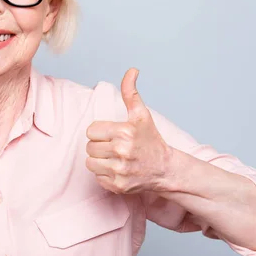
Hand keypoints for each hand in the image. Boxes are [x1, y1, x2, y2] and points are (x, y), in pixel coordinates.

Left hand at [85, 68, 173, 193]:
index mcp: (124, 132)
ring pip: (90, 162)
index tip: (114, 135)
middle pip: (90, 147)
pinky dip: (104, 174)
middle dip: (100, 146)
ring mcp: (119, 170)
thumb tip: (132, 70)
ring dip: (99, 160)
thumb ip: (131, 92)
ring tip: (115, 158)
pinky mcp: (118, 186)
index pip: (91, 131)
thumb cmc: (151, 140)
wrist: (165, 169)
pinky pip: (97, 177)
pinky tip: (118, 169)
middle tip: (116, 147)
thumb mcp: (141, 115)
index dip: (101, 132)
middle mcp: (121, 152)